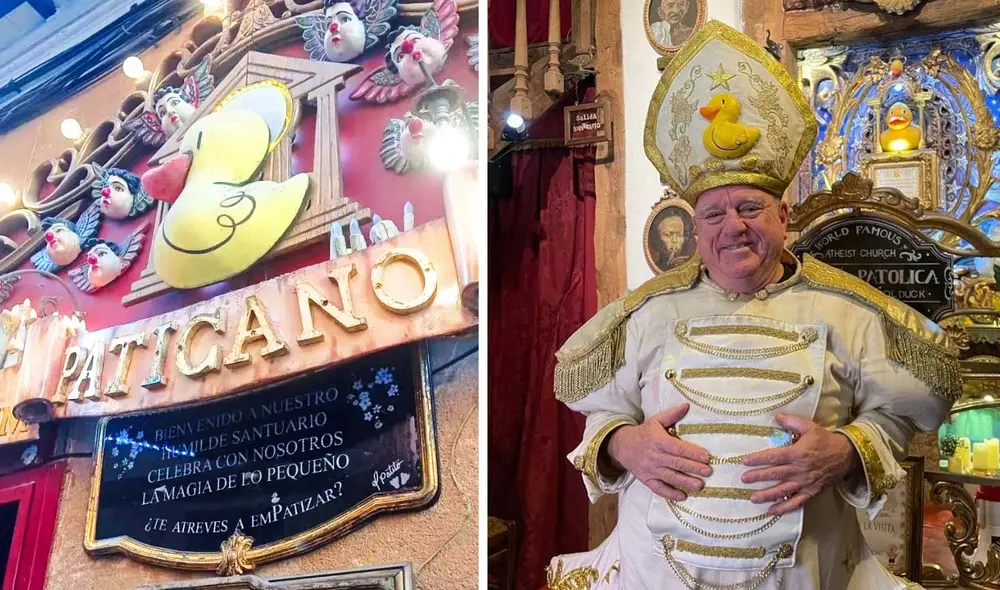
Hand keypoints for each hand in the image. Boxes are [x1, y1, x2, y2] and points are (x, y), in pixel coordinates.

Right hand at [605, 404, 711, 500]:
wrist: (622, 446)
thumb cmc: (644, 433)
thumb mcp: (656, 421)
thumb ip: (672, 415)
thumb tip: (687, 406)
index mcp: (658, 441)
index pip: (677, 448)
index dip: (692, 453)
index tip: (706, 457)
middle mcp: (655, 456)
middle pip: (676, 463)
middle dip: (693, 468)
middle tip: (708, 472)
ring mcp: (650, 469)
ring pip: (670, 477)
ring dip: (685, 481)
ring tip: (700, 485)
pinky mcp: (646, 479)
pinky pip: (658, 488)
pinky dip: (670, 493)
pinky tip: (682, 496)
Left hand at [741, 413, 859, 514]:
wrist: (846, 455)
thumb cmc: (825, 440)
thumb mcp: (810, 427)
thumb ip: (792, 422)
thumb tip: (776, 417)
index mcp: (798, 453)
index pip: (774, 457)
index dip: (758, 459)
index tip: (745, 461)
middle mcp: (800, 469)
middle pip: (775, 474)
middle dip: (758, 477)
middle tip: (744, 479)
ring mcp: (805, 482)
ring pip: (783, 490)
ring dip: (767, 495)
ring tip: (753, 498)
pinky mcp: (811, 492)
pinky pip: (796, 502)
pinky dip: (784, 508)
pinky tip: (771, 511)